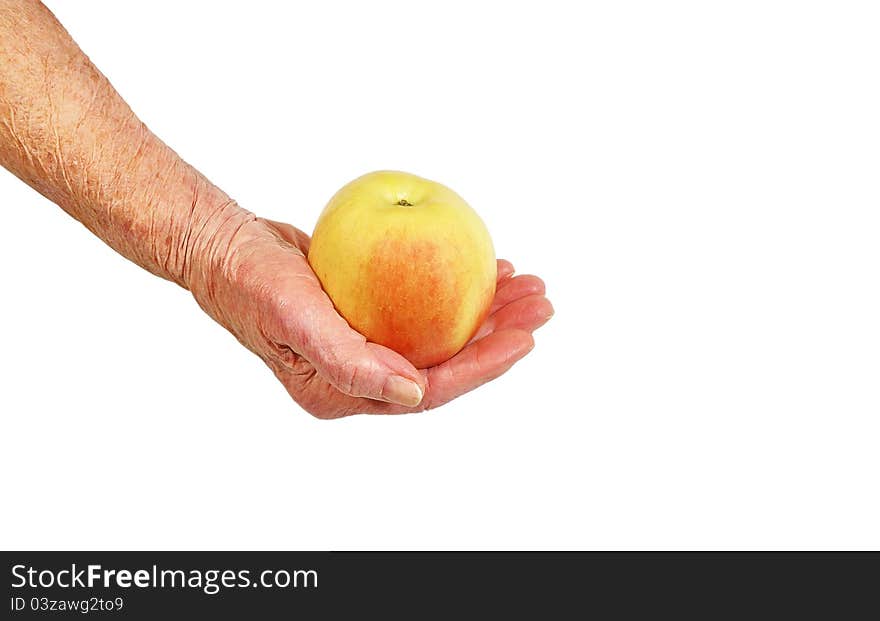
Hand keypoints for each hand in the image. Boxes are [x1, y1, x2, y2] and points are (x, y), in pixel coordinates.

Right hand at [191, 215, 552, 418]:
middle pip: (447, 363)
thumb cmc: (252, 284)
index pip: (431, 389)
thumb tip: (413, 394)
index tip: (525, 337)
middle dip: (499, 337)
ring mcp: (368, 344)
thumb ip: (350, 363)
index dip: (483, 367)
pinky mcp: (369, 315)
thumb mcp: (295, 319)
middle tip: (541, 304)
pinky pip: (426, 308)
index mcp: (347, 391)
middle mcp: (363, 375)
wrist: (225, 249)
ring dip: (488, 311)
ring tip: (526, 284)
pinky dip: (459, 291)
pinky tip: (487, 270)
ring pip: (443, 334)